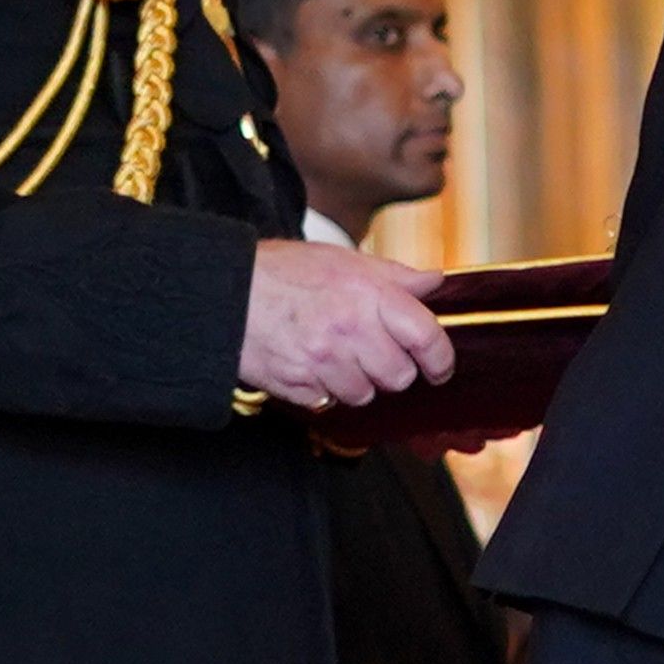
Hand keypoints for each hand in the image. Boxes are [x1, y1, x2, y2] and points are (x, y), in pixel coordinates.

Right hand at [241, 239, 453, 406]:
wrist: (223, 291)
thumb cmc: (282, 273)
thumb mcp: (343, 260)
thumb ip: (394, 276)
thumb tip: (435, 282)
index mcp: (369, 296)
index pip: (427, 338)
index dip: (440, 359)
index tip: (438, 368)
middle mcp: (350, 330)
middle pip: (399, 377)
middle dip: (390, 370)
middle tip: (370, 353)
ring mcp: (324, 361)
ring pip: (365, 395)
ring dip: (355, 382)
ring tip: (333, 355)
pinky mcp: (298, 384)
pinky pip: (329, 402)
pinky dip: (324, 391)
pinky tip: (309, 365)